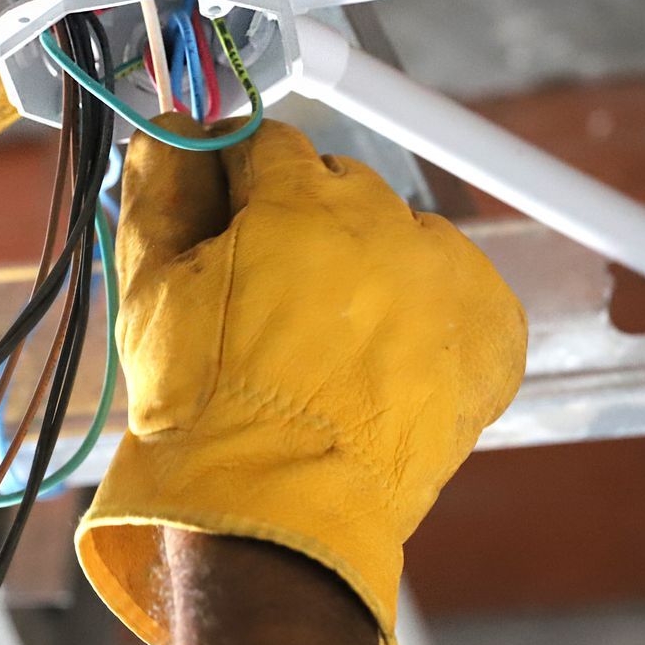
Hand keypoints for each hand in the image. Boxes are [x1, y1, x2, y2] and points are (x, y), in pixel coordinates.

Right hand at [77, 116, 525, 644]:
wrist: (273, 513)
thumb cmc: (204, 404)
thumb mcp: (151, 289)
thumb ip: (161, 191)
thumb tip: (174, 130)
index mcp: (300, 201)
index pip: (270, 143)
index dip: (242, 177)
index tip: (231, 212)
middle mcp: (387, 224)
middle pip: (341, 187)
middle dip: (307, 222)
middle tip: (274, 291)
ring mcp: (449, 277)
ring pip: (404, 236)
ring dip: (374, 265)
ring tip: (333, 341)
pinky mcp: (494, 330)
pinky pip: (462, 290)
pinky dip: (430, 314)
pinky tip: (387, 362)